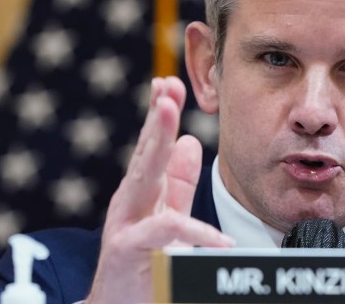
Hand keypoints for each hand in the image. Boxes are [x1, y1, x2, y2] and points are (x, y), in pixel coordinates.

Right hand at [85, 76, 233, 302]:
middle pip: (144, 153)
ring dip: (154, 143)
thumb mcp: (166, 216)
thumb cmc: (143, 263)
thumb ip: (177, 182)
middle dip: (155, 117)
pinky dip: (193, 230)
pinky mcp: (127, 251)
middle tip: (166, 87)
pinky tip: (219, 234)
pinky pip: (163, 233)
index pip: (150, 146)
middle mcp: (129, 202)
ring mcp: (125, 224)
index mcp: (141, 192)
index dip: (159, 114)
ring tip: (170, 117)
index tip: (169, 82)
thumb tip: (190, 140)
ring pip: (143, 179)